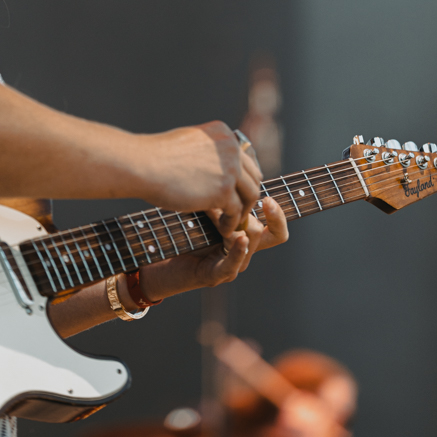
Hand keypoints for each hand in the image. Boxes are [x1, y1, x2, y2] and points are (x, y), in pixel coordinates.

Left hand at [125, 196, 287, 304]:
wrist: (157, 255)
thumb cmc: (180, 224)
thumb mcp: (205, 204)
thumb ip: (222, 191)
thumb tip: (234, 161)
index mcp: (245, 233)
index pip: (276, 224)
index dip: (279, 211)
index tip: (269, 193)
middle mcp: (244, 250)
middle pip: (273, 233)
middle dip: (270, 215)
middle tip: (260, 199)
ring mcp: (232, 264)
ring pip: (252, 240)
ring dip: (234, 220)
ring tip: (214, 208)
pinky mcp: (216, 275)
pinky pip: (234, 263)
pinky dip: (238, 249)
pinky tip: (239, 237)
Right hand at [138, 121, 261, 230]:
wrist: (144, 164)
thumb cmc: (157, 156)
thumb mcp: (189, 143)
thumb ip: (207, 152)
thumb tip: (214, 169)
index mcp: (223, 133)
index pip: (244, 158)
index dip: (241, 178)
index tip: (235, 193)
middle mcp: (230, 147)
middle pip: (253, 175)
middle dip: (246, 195)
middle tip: (236, 210)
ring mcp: (229, 168)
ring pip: (250, 194)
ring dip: (242, 211)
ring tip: (230, 221)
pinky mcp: (223, 190)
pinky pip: (236, 211)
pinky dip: (232, 223)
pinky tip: (221, 229)